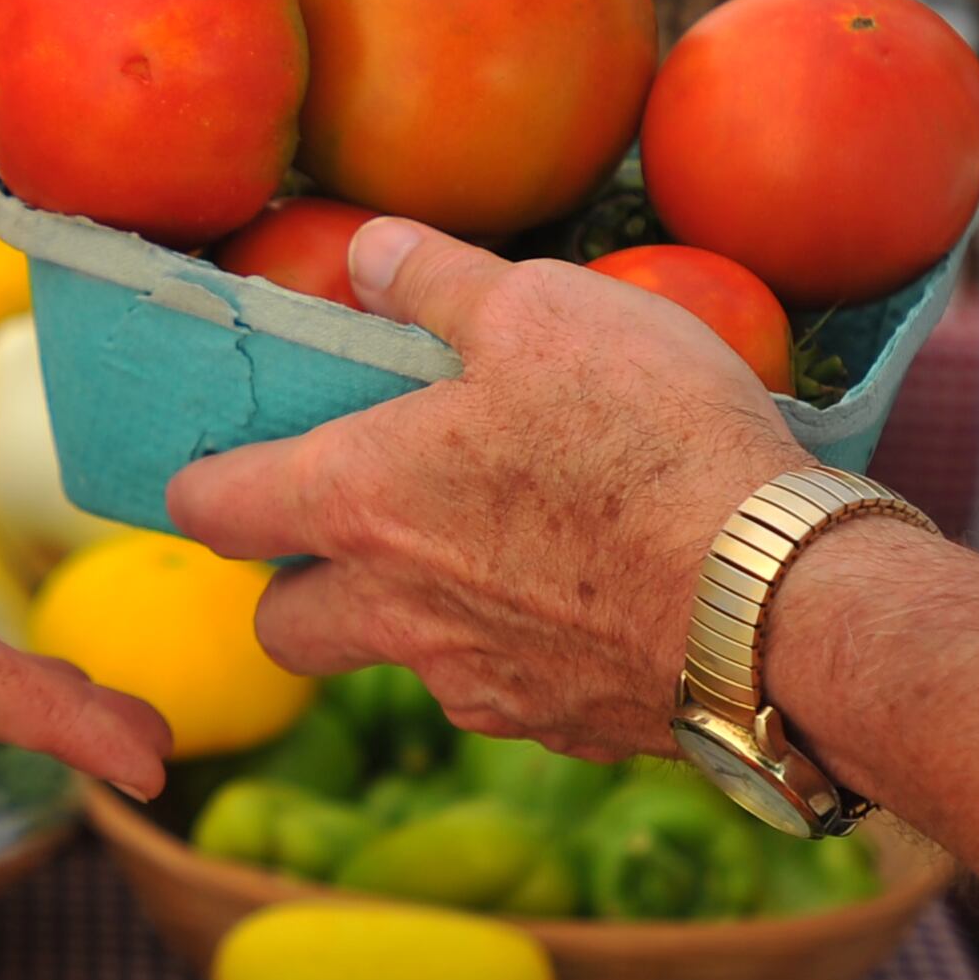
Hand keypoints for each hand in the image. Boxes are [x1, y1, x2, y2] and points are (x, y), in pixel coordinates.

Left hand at [167, 221, 797, 757]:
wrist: (775, 599)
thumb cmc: (647, 436)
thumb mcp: (541, 310)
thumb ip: (436, 280)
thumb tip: (367, 251)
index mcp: (359, 503)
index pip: (214, 510)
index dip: (203, 486)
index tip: (221, 467)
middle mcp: (394, 612)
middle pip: (284, 627)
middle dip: (298, 586)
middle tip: (358, 527)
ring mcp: (476, 685)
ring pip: (397, 665)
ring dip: (412, 620)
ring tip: (493, 552)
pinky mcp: (560, 728)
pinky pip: (504, 694)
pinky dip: (519, 651)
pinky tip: (589, 597)